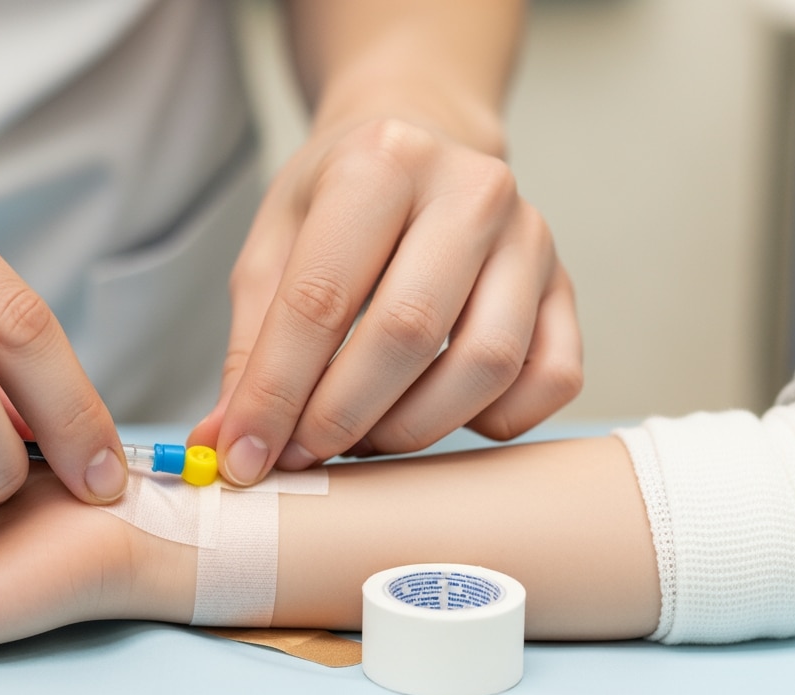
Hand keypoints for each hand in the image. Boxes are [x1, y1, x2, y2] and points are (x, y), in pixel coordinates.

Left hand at [189, 116, 581, 485]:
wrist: (423, 140)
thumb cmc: (339, 199)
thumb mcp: (273, 245)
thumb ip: (251, 345)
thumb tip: (229, 441)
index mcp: (381, 161)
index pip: (322, 299)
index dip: (277, 392)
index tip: (246, 454)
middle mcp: (470, 190)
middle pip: (408, 332)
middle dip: (341, 416)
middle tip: (301, 453)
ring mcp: (531, 237)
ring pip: (486, 363)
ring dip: (413, 427)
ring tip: (361, 438)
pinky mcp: (566, 285)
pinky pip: (550, 380)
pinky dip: (494, 421)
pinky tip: (439, 413)